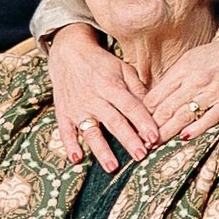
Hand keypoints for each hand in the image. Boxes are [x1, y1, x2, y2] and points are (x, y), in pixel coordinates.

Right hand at [47, 17, 160, 171]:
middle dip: (128, 139)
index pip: (130, 106)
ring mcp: (77, 107)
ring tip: (112, 166)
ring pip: (91, 131)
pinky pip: (65, 130)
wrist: (68, 52)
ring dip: (102, 149)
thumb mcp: (122, 68)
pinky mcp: (63, 112)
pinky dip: (70, 144)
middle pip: (114, 121)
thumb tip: (153, 110)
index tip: (154, 137)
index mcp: (111, 85)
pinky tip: (77, 158)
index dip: (143, 122)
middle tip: (141, 156)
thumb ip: (137, 89)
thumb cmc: (101, 63)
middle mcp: (94, 97)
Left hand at [147, 12, 218, 141]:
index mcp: (184, 67)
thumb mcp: (195, 58)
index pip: (158, 94)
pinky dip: (198, 127)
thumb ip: (176, 77)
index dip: (143, 112)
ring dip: (167, 131)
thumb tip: (156, 97)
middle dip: (150, 126)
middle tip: (138, 141)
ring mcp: (214, 90)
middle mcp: (196, 79)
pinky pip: (211, 116)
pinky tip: (186, 136)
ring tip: (154, 144)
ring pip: (184, 114)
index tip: (134, 125)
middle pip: (167, 107)